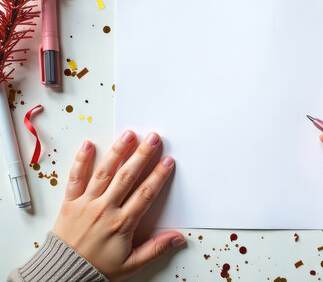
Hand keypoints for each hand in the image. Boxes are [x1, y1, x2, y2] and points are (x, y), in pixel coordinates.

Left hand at [52, 131, 184, 280]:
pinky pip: (75, 178)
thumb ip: (156, 249)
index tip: (168, 161)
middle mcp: (105, 209)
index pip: (145, 194)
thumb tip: (178, 238)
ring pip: (104, 172)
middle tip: (153, 138)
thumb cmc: (98, 268)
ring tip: (129, 134)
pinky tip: (89, 144)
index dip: (158, 175)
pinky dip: (81, 160)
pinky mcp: (70, 202)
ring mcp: (86, 203)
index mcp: (122, 223)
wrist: (64, 274)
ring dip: (118, 151)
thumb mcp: (131, 264)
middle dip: (142, 155)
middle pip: (127, 176)